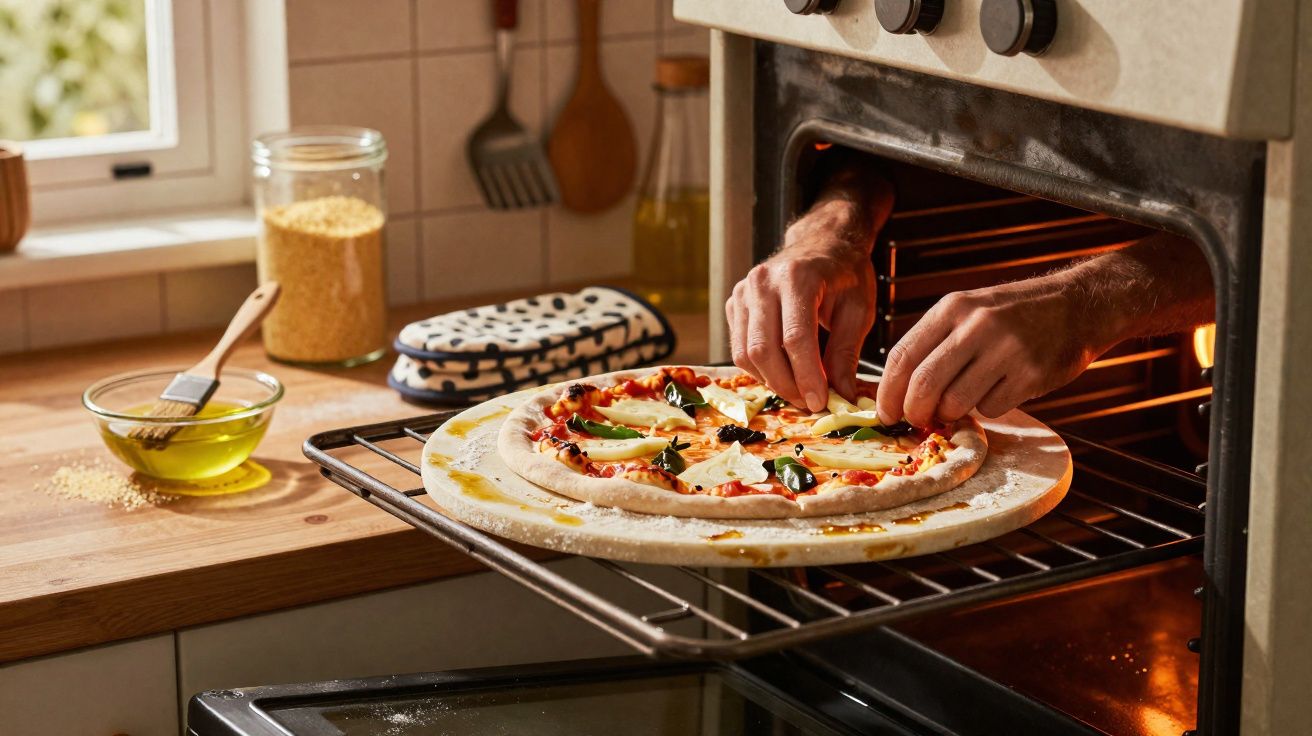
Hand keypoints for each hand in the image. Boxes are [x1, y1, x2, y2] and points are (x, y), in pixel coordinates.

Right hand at [726, 233, 875, 412]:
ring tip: (798, 390)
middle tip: (809, 403)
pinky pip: (739, 348)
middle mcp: (763, 283)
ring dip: (771, 381)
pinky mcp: (734, 304)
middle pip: (763, 349)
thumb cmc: (844, 275)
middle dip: (786, 385)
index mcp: (798, 278)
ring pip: (745, 354)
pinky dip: (760, 369)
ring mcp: (743, 292)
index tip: (820, 401)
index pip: (795, 338)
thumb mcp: (858, 311)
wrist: (822, 245)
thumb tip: (841, 395)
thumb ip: (846, 354)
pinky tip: (783, 372)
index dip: (806, 376)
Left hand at [875, 276, 1103, 425]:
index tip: (885, 413)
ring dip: (951, 413)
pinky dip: (988, 408)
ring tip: (961, 403)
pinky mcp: (1031, 374)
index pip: (903, 357)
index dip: (887, 392)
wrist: (1079, 304)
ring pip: (955, 403)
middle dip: (913, 411)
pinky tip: (1000, 390)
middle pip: (924, 384)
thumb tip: (898, 390)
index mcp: (952, 309)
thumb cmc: (1013, 314)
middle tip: (916, 420)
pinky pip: (991, 409)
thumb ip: (935, 343)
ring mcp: (1006, 350)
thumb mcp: (968, 311)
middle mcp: (976, 326)